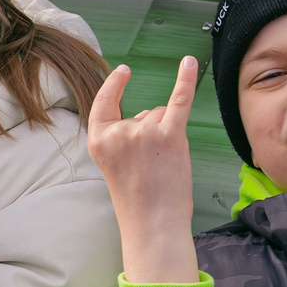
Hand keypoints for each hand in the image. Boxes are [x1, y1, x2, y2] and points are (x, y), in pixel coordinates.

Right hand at [87, 57, 201, 284]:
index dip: (114, 87)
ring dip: (167, 135)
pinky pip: (179, 99)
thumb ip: (122, 137)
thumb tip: (148, 113)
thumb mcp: (114, 165)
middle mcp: (119, 132)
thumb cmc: (138, 199)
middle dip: (151, 135)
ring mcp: (145, 132)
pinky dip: (185, 80)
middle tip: (151, 169)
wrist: (153, 223)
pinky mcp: (171, 135)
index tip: (123, 71)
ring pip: (160, 116)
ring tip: (164, 166)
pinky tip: (188, 62)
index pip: (103, 103)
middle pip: (142, 114)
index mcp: (98, 140)